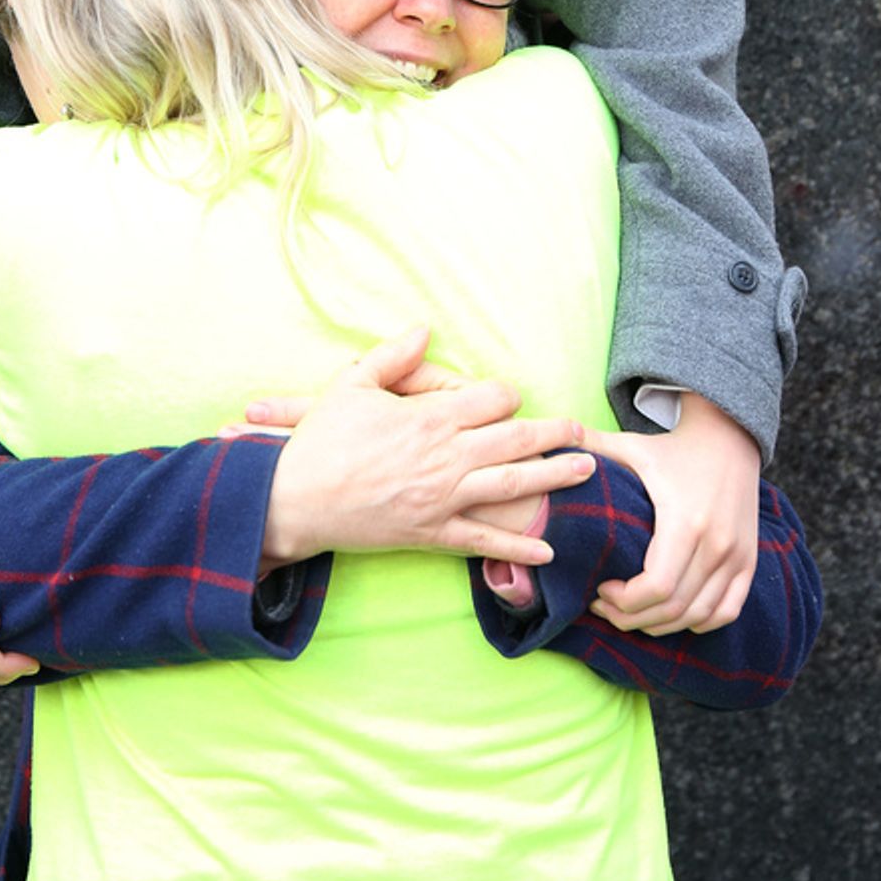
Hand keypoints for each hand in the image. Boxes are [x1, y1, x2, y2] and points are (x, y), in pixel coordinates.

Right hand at [259, 326, 592, 568]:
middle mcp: (446, 456)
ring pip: (512, 486)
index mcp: (430, 416)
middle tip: (580, 432)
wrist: (295, 499)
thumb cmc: (320, 440)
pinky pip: (483, 541)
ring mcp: (443, 497)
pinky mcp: (431, 532)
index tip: (510, 399)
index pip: (492, 400)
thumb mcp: (351, 384)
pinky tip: (548, 551)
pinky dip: (517, 548)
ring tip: (585, 472)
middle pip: (515, 440)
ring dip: (553, 477)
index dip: (507, 396)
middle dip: (552, 434)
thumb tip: (424, 329)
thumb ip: (392, 355)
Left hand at [580, 393, 759, 634]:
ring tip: (630, 613)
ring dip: (660, 626)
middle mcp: (716, 544)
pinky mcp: (749, 563)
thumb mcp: (630, 446)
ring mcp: (737, 556)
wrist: (728, 439)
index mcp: (684, 521)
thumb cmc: (670, 448)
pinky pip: (725, 612)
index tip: (600, 591)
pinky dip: (697, 622)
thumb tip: (544, 441)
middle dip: (632, 618)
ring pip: (697, 617)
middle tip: (605, 608)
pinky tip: (670, 614)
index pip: (656, 586)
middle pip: (672, 608)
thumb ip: (588, 448)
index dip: (624, 602)